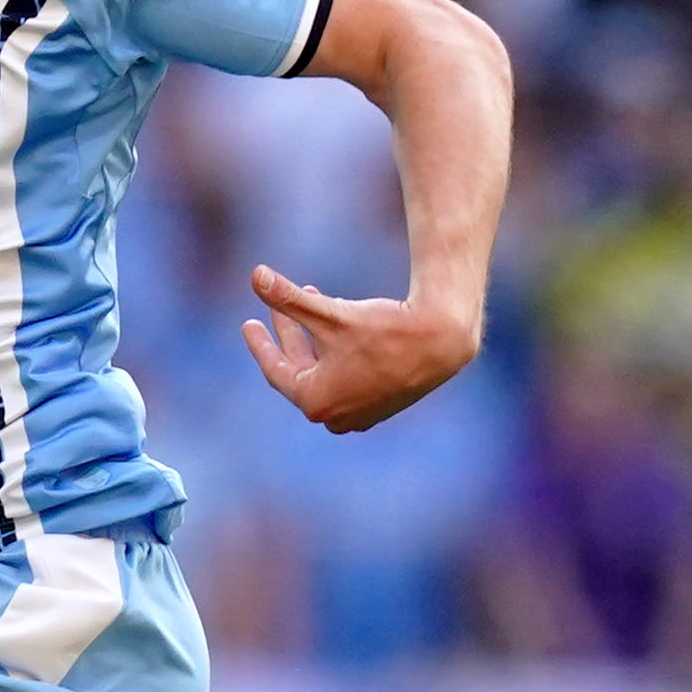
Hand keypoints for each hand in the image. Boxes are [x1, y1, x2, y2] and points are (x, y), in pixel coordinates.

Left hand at [240, 266, 478, 433]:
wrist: (442, 340)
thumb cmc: (385, 328)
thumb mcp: (330, 314)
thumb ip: (289, 298)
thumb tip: (255, 275)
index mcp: (315, 401)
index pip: (276, 370)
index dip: (261, 343)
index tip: (248, 323)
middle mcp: (335, 417)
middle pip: (301, 369)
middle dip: (290, 332)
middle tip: (276, 307)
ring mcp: (359, 416)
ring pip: (325, 371)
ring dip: (315, 337)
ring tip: (314, 299)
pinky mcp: (380, 407)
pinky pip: (347, 379)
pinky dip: (337, 353)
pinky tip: (341, 325)